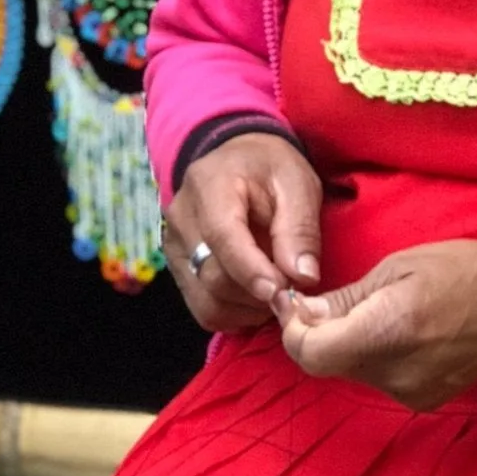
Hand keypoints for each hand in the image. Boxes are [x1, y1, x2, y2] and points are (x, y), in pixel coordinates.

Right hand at [163, 133, 322, 332]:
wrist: (238, 160)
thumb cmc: (270, 169)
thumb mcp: (298, 183)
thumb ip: (300, 228)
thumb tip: (301, 277)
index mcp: (209, 185)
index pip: (222, 237)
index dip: (251, 271)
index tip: (281, 291)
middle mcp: (181, 218)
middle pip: (213, 277)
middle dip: (258, 294)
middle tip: (293, 293)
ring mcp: (175, 246)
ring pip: (208, 301)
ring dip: (248, 309)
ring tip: (276, 292)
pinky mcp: (178, 269)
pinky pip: (204, 309)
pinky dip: (235, 315)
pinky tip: (256, 299)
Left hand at [277, 240, 476, 409]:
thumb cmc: (459, 272)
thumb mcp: (395, 268)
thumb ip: (344, 298)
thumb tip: (301, 312)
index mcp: (385, 331)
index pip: (311, 353)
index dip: (294, 330)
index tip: (297, 305)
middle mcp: (394, 371)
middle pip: (328, 363)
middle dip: (321, 333)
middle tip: (333, 302)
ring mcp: (409, 391)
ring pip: (352, 371)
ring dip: (349, 344)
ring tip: (378, 312)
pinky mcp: (422, 400)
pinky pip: (378, 378)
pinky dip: (375, 356)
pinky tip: (400, 332)